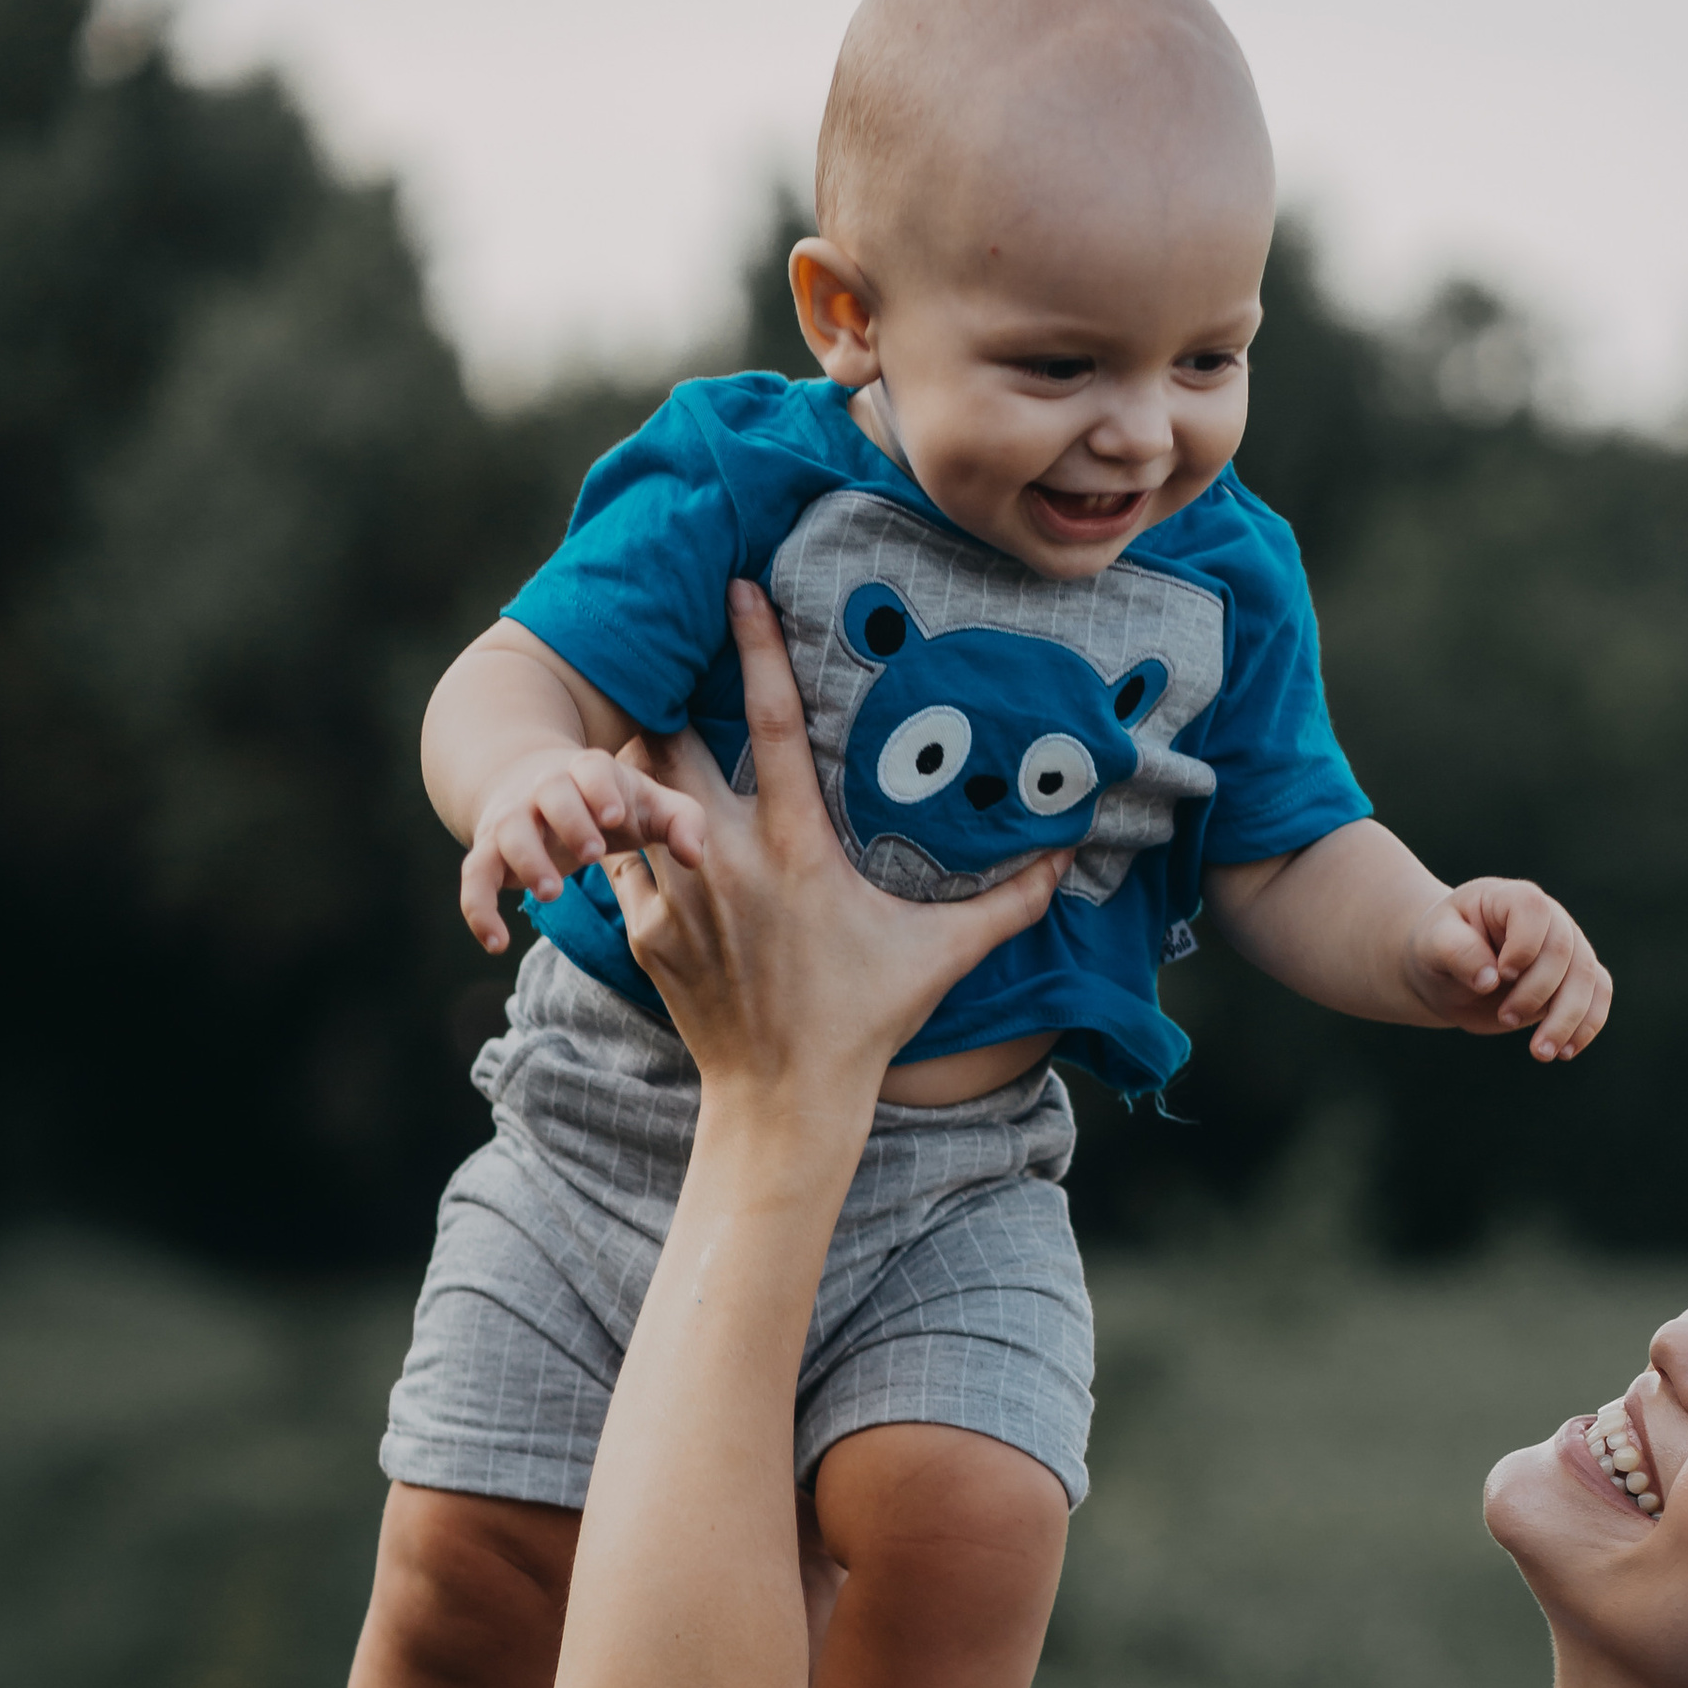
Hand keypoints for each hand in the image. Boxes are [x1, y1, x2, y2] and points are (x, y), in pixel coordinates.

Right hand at [458, 744, 707, 951]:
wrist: (530, 783)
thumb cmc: (605, 802)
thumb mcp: (645, 805)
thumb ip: (680, 822)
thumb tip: (695, 857)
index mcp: (588, 772)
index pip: (592, 769)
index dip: (600, 789)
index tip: (616, 815)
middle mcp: (543, 790)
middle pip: (549, 794)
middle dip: (569, 821)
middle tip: (593, 853)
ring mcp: (512, 820)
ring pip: (509, 833)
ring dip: (527, 860)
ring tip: (551, 892)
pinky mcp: (488, 853)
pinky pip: (474, 878)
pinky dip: (478, 909)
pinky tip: (495, 943)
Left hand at [603, 581, 1068, 1144]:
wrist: (783, 1099)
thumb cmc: (862, 1022)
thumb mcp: (939, 957)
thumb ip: (1007, 903)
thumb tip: (1070, 861)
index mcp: (797, 848)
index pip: (771, 722)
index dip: (754, 647)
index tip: (736, 588)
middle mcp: (726, 858)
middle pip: (670, 737)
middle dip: (667, 697)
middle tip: (674, 669)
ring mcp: (675, 894)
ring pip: (631, 791)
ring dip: (638, 761)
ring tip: (651, 734)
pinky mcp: (643, 928)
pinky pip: (617, 854)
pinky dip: (624, 828)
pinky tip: (635, 817)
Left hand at [1408, 878, 1610, 1060]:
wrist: (1449, 971)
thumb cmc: (1439, 948)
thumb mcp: (1433, 944)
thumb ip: (1457, 953)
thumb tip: (1490, 980)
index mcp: (1511, 899)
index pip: (1534, 911)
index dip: (1523, 946)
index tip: (1499, 976)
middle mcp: (1549, 919)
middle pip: (1564, 951)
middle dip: (1536, 993)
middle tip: (1504, 1018)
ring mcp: (1568, 948)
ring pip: (1587, 979)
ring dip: (1568, 1019)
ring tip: (1541, 1053)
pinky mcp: (1574, 980)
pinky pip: (1599, 996)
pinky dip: (1588, 1025)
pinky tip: (1566, 1051)